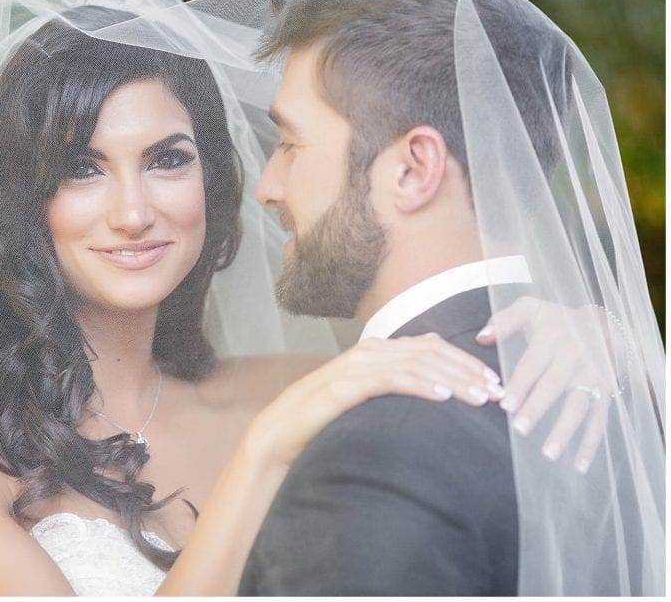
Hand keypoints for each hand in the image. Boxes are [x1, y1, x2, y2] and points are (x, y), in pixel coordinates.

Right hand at [246, 333, 501, 468]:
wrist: (280, 433)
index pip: (431, 347)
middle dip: (469, 370)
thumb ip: (394, 377)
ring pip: (416, 364)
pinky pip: (391, 380)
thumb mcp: (365, 394)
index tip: (494, 382)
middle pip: (430, 353)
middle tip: (498, 391)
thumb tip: (431, 359)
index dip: (466, 361)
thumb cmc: (324, 419)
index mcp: (376, 350)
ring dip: (454, 379)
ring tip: (480, 396)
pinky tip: (444, 396)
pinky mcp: (345, 385)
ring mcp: (356, 366)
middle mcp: (369, 351)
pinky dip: (421, 385)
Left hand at [476, 297, 615, 472]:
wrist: (602, 322)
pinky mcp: (605, 391)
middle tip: (520, 428)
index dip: (520, 384)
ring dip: (564, 430)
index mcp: (552, 339)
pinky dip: (591, 443)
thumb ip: (504, 321)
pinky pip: (599, 419)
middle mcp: (574, 358)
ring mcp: (592, 376)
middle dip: (537, 408)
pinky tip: (578, 464)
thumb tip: (481, 336)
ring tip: (548, 452)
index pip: (533, 364)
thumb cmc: (554, 319)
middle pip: (554, 385)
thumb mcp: (530, 309)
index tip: (505, 403)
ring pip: (579, 405)